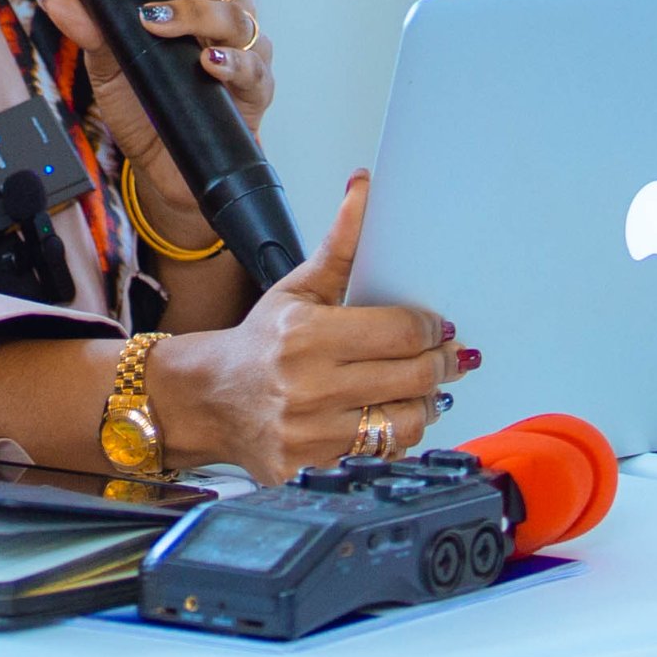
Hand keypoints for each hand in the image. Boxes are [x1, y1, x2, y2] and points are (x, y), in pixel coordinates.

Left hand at [39, 0, 274, 244]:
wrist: (165, 164)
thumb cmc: (143, 102)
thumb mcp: (108, 66)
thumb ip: (90, 30)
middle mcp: (218, 8)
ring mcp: (243, 45)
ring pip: (234, 12)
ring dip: (192, 13)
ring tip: (156, 23)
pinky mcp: (257, 86)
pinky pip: (254, 66)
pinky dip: (232, 61)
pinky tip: (208, 62)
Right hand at [149, 174, 469, 481]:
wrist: (209, 399)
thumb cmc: (259, 343)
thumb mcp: (297, 288)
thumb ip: (340, 245)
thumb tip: (364, 188)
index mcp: (306, 336)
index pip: (402, 332)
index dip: (430, 328)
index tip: (435, 326)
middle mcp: (308, 387)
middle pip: (413, 377)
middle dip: (440, 363)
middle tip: (446, 356)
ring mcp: (310, 433)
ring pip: (406, 421)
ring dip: (424, 403)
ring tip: (419, 387)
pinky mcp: (310, 468)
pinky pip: (382, 456)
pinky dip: (393, 437)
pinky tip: (386, 416)